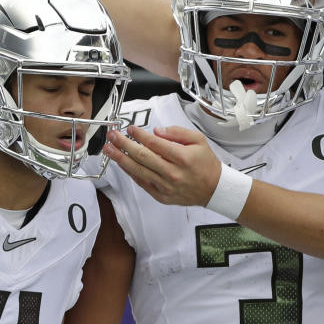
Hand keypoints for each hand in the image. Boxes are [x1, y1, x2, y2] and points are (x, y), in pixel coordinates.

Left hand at [101, 126, 220, 206]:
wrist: (214, 189)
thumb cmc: (206, 164)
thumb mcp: (198, 141)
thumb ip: (177, 133)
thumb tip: (156, 131)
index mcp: (182, 157)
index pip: (154, 144)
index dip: (139, 135)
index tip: (130, 128)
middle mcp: (172, 173)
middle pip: (142, 157)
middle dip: (124, 145)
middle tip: (112, 136)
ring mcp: (165, 186)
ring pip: (138, 171)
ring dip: (121, 159)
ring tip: (109, 149)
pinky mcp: (161, 195)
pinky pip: (142, 182)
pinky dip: (130, 172)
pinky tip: (121, 163)